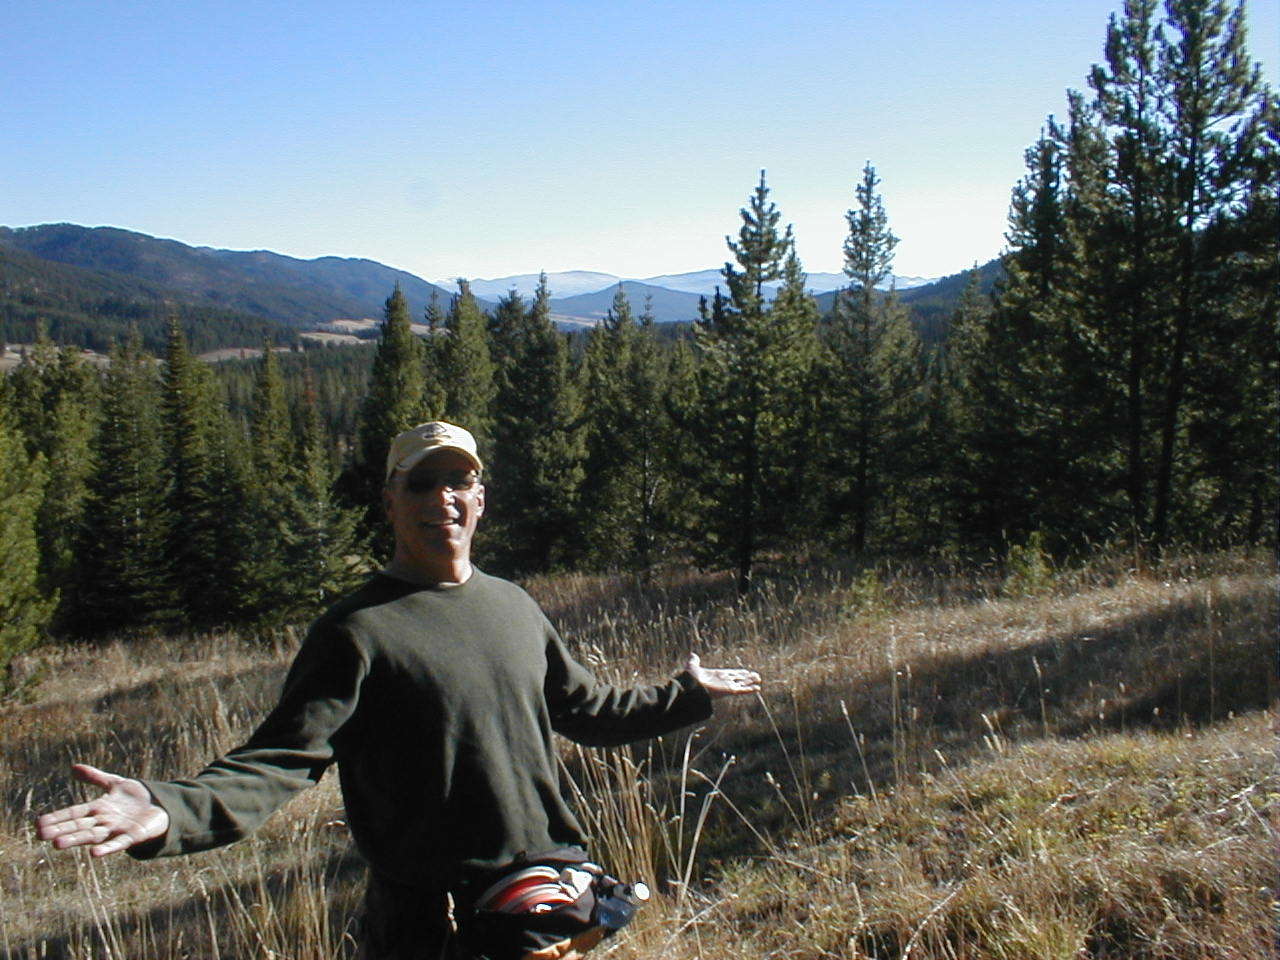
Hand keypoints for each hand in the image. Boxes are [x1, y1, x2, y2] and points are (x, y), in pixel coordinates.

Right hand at [35, 763, 168, 857]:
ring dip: (76, 840)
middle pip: (79, 825)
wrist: (161, 807)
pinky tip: (94, 854)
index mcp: (98, 809)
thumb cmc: (134, 799)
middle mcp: (104, 821)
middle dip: (61, 830)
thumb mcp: (115, 784)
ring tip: (57, 844)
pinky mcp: (133, 836)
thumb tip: (73, 768)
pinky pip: (118, 843)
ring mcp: (117, 830)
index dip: (58, 817)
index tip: (39, 823)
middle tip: (41, 834)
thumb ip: (95, 778)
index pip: (74, 812)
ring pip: (93, 835)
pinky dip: (107, 848)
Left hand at [685, 653, 761, 698]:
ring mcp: (728, 686)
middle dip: (747, 677)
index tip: (746, 672)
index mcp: (717, 675)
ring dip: (751, 681)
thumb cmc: (692, 679)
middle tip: (756, 676)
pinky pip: (742, 689)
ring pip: (742, 683)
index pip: (731, 673)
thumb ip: (694, 661)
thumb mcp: (692, 666)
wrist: (692, 688)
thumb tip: (692, 654)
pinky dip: (750, 689)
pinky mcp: (730, 690)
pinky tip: (758, 688)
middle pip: (739, 678)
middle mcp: (724, 681)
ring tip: (759, 679)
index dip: (739, 673)